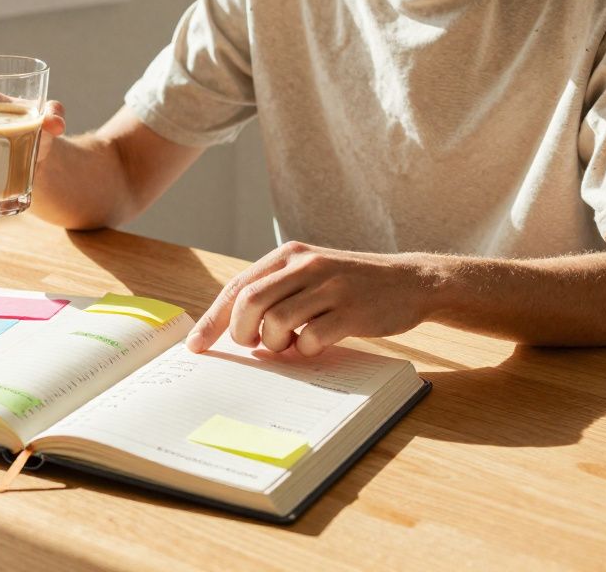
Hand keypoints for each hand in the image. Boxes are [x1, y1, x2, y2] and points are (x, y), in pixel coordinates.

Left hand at [185, 241, 434, 355]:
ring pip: (277, 322)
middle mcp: (305, 265)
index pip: (237, 287)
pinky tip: (314, 346)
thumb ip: (275, 292)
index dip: (212, 320)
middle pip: (250, 303)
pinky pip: (312, 338)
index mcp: (288, 255)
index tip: (196, 346)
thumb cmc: (350, 285)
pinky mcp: (352, 311)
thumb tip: (233, 328)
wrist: (409, 281)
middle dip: (243, 333)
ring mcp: (329, 287)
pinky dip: (305, 350)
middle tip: (255, 345)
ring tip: (290, 344)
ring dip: (276, 344)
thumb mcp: (309, 274)